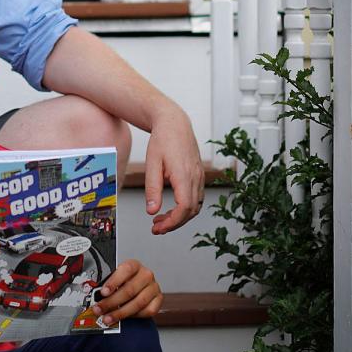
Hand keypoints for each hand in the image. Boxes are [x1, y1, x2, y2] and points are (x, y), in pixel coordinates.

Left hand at [92, 259, 162, 325]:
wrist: (141, 285)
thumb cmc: (126, 280)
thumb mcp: (116, 277)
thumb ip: (108, 284)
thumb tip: (96, 295)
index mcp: (134, 265)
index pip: (125, 270)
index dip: (114, 282)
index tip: (103, 292)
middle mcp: (146, 275)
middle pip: (129, 290)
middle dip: (112, 302)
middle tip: (100, 309)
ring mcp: (154, 287)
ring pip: (138, 303)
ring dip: (120, 313)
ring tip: (108, 318)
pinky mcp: (158, 300)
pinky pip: (147, 311)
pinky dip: (134, 316)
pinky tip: (124, 316)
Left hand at [144, 107, 204, 233]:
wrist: (174, 123)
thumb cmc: (163, 140)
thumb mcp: (152, 164)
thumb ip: (152, 189)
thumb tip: (152, 211)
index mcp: (184, 175)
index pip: (185, 207)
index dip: (173, 222)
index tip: (159, 226)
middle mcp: (196, 177)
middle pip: (191, 211)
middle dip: (174, 223)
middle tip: (156, 228)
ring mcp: (199, 176)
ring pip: (195, 206)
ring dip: (180, 217)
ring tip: (161, 220)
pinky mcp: (199, 175)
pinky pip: (196, 198)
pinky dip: (185, 208)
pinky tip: (171, 209)